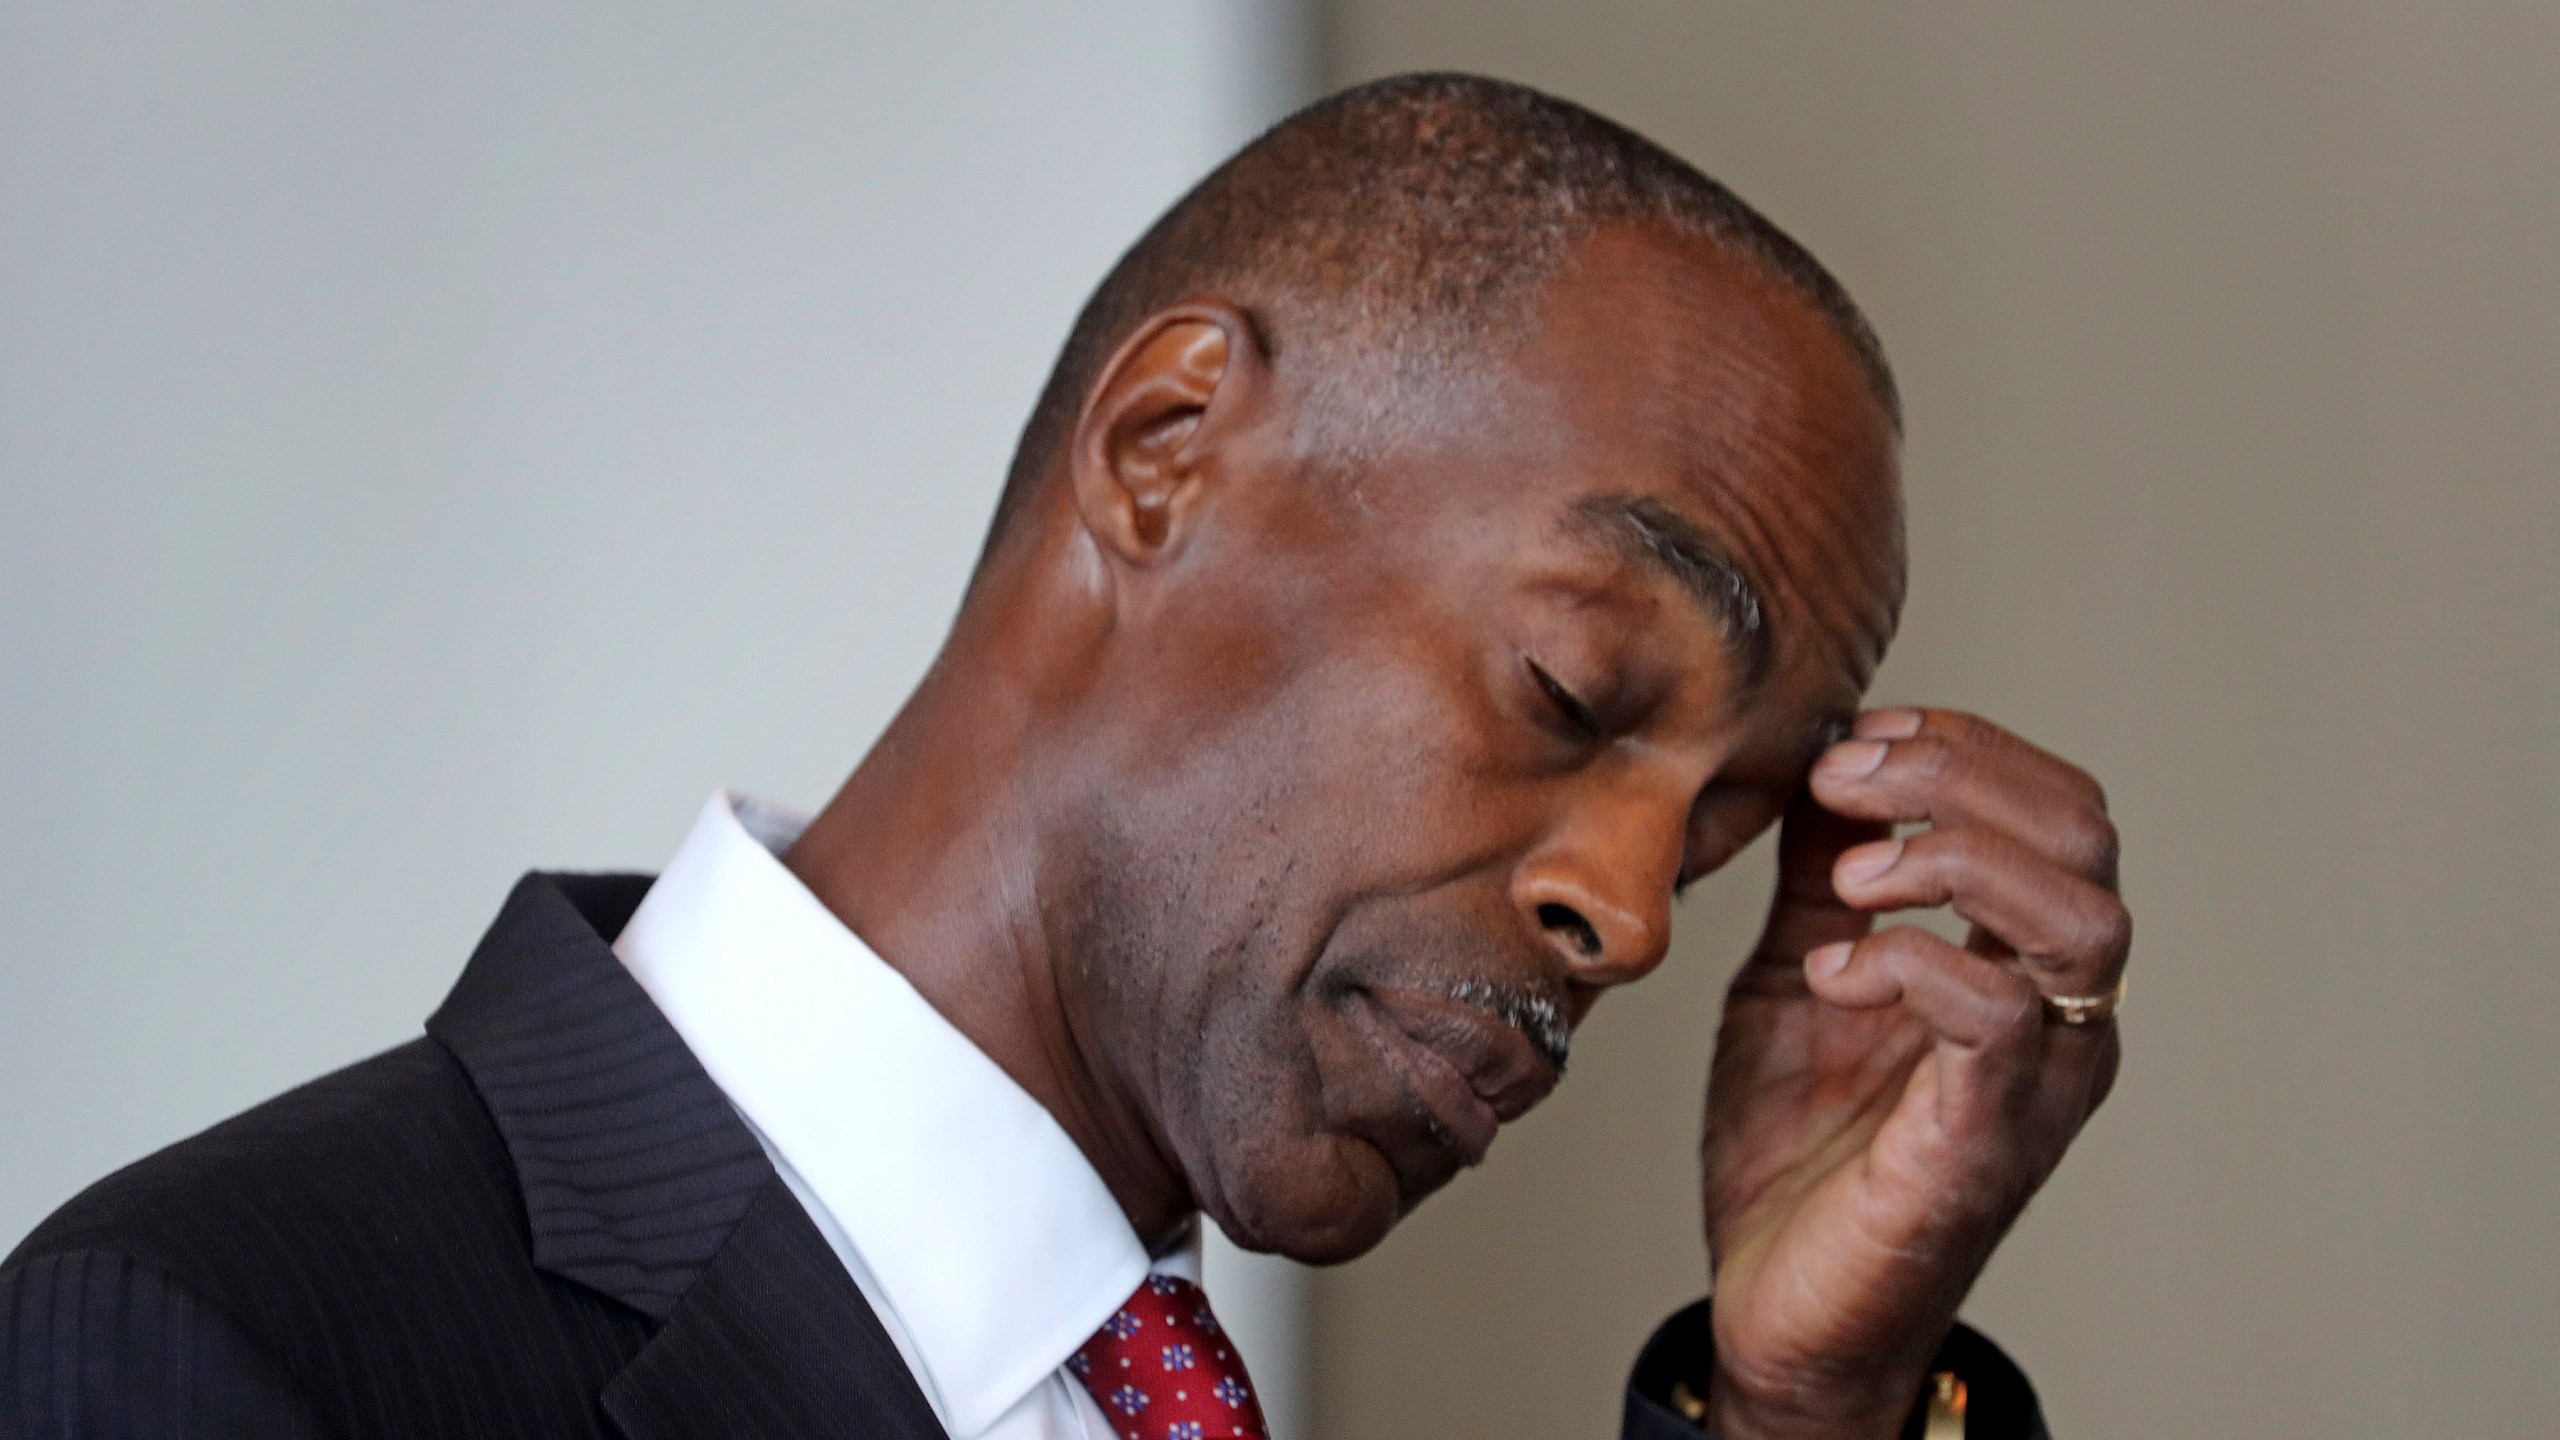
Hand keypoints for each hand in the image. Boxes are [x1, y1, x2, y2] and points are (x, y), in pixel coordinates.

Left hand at [1698, 708, 2127, 1438]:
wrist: (1782, 1308)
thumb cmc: (1804, 1150)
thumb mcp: (1802, 972)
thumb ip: (1823, 874)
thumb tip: (1823, 759)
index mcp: (2027, 964)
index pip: (2056, 805)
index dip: (1963, 745)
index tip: (1851, 737)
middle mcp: (2062, 1015)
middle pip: (2085, 835)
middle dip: (1958, 773)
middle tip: (1843, 776)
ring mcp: (2038, 1079)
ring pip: (2082, 919)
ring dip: (1955, 859)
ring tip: (1847, 879)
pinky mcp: (1983, 1138)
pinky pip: (1998, 1016)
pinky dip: (1910, 960)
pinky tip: (1831, 969)